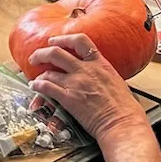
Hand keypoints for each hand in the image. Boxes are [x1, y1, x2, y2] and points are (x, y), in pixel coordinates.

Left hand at [27, 33, 150, 143]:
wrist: (123, 123)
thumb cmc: (125, 109)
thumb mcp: (117, 82)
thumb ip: (104, 75)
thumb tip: (100, 77)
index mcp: (100, 64)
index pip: (80, 41)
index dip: (63, 38)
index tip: (54, 41)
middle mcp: (86, 70)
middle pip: (56, 52)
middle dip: (42, 53)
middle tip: (36, 58)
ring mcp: (76, 83)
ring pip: (49, 72)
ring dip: (39, 75)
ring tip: (36, 79)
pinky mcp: (68, 98)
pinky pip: (46, 87)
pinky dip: (37, 86)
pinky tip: (35, 87)